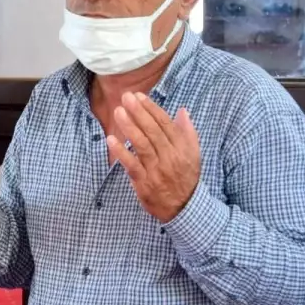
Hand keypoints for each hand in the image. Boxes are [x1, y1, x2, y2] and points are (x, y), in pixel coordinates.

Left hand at [107, 92, 199, 222]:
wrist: (184, 208)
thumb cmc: (186, 178)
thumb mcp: (194, 155)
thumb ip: (188, 133)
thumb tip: (182, 111)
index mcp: (183, 149)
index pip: (166, 124)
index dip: (152, 109)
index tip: (139, 96)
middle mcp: (171, 158)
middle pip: (153, 132)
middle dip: (139, 113)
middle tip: (126, 97)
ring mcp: (157, 170)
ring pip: (142, 145)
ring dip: (129, 127)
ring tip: (118, 112)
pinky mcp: (144, 183)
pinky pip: (131, 165)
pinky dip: (121, 152)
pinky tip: (111, 139)